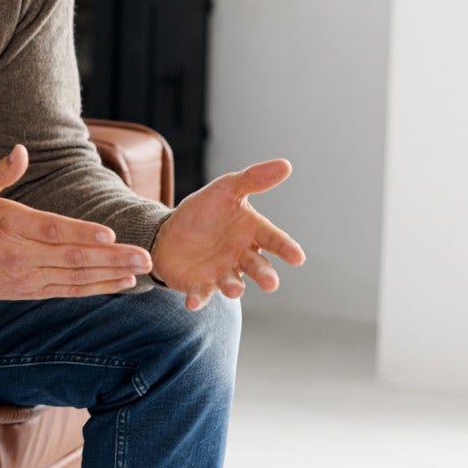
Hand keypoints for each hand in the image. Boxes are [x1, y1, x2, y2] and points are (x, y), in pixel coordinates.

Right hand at [0, 144, 153, 298]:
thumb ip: (1, 171)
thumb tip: (22, 151)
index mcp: (7, 225)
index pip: (50, 230)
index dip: (81, 233)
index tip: (110, 234)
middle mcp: (19, 254)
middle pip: (71, 257)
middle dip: (111, 258)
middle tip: (144, 256)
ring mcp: (27, 276)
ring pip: (75, 277)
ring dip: (111, 274)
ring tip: (141, 270)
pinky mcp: (31, 290)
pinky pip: (69, 290)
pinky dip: (97, 288)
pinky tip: (121, 283)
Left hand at [151, 159, 303, 310]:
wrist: (169, 232)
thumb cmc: (205, 212)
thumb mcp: (225, 189)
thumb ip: (253, 180)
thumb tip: (285, 165)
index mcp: (251, 233)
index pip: (273, 239)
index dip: (285, 248)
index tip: (298, 257)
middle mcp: (241, 257)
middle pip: (257, 267)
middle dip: (265, 275)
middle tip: (270, 282)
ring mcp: (222, 273)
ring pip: (233, 283)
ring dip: (234, 288)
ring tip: (234, 290)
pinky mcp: (199, 285)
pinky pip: (201, 294)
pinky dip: (199, 299)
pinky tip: (194, 303)